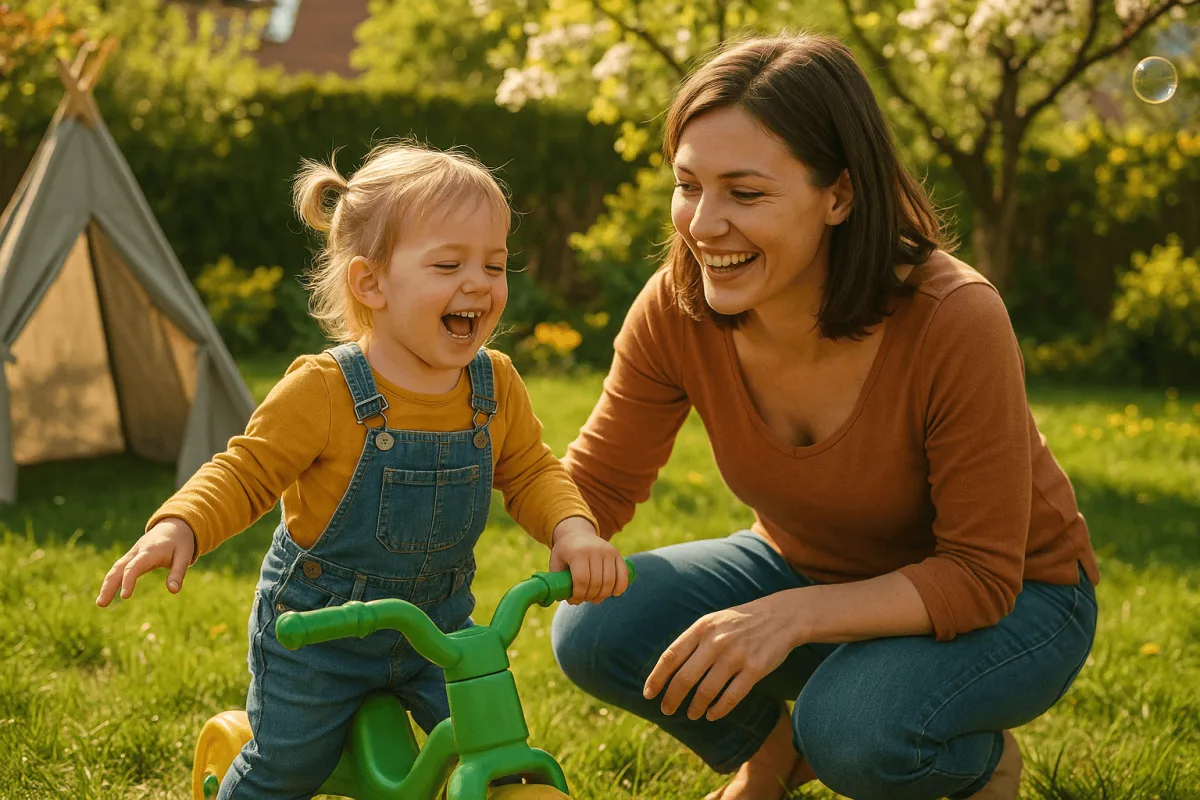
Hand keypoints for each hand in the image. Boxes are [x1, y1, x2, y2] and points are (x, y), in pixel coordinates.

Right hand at [96, 517, 195, 606]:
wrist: (173, 526)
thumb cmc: (180, 542)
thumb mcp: (184, 556)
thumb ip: (178, 573)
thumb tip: (174, 591)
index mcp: (150, 551)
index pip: (135, 566)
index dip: (128, 580)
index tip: (124, 597)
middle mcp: (137, 552)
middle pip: (119, 568)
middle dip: (109, 585)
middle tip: (101, 603)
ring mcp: (132, 554)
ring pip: (116, 568)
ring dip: (107, 585)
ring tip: (101, 603)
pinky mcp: (131, 557)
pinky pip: (119, 568)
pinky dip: (111, 580)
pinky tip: (107, 594)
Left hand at [548, 517, 628, 604]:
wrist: (578, 532)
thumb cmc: (565, 551)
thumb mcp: (555, 561)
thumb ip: (556, 578)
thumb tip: (561, 597)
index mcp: (578, 553)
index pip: (581, 580)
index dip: (578, 595)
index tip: (573, 601)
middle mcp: (595, 550)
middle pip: (596, 583)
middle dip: (589, 597)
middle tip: (584, 600)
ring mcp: (608, 551)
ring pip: (610, 581)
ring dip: (603, 595)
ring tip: (595, 599)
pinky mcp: (617, 554)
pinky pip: (623, 574)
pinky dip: (620, 586)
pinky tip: (614, 594)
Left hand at [643, 592, 801, 721]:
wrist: (780, 616)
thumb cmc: (739, 623)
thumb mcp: (712, 622)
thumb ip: (691, 642)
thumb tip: (666, 670)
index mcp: (701, 628)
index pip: (671, 656)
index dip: (657, 678)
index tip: (648, 694)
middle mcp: (716, 642)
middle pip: (685, 678)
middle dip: (672, 698)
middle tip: (666, 710)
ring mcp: (736, 656)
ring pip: (706, 691)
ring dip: (695, 707)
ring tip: (692, 714)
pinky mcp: (755, 669)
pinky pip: (731, 697)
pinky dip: (718, 710)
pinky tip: (712, 715)